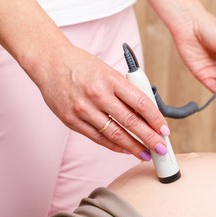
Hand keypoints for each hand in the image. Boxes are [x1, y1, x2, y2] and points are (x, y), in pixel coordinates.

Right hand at [33, 45, 169, 160]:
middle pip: (131, 122)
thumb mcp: (110, 71)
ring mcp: (83, 109)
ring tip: (146, 154)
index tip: (165, 130)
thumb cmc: (83, 66)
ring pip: (115, 134)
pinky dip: (114, 146)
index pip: (141, 103)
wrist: (50, 62)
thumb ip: (126, 91)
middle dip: (150, 138)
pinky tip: (126, 150)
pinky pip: (98, 138)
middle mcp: (98, 94)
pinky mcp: (72, 120)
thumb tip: (147, 113)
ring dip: (134, 147)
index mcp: (111, 79)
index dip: (156, 119)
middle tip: (161, 149)